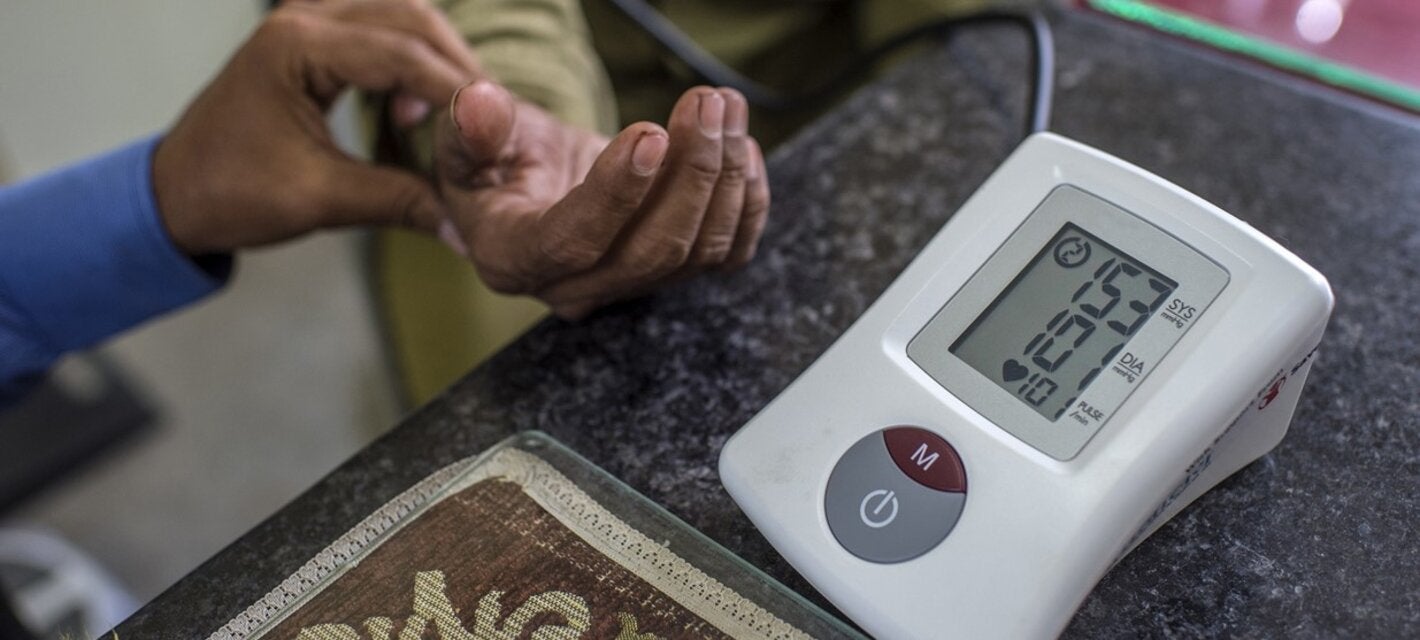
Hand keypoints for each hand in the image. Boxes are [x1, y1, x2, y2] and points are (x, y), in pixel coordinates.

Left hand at [153, 0, 481, 254]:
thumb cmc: (229, 194)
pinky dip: (413, 62)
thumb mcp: (319, 200)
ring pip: (401, 17)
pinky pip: (380, 33)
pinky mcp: (311, 40)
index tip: (496, 131)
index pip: (403, 54)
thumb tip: (466, 229)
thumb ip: (399, 201)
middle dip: (457, 66)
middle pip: (411, 18)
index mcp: (296, 46)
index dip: (457, 92)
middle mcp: (302, 18)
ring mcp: (305, 23)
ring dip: (438, 60)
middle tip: (490, 120)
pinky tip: (422, 106)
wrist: (173, 195)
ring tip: (461, 115)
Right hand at [435, 82, 770, 318]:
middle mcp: (575, 287)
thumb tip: (479, 104)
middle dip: (691, 172)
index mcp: (514, 259)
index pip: (572, 240)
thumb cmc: (496, 162)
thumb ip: (471, 127)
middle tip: (704, 103)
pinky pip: (728, 254)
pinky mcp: (674, 274)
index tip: (650, 132)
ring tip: (723, 106)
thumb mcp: (466, 139)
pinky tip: (742, 147)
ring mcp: (631, 287)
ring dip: (724, 174)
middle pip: (651, 251)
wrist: (528, 183)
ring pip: (698, 251)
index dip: (617, 192)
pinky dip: (747, 202)